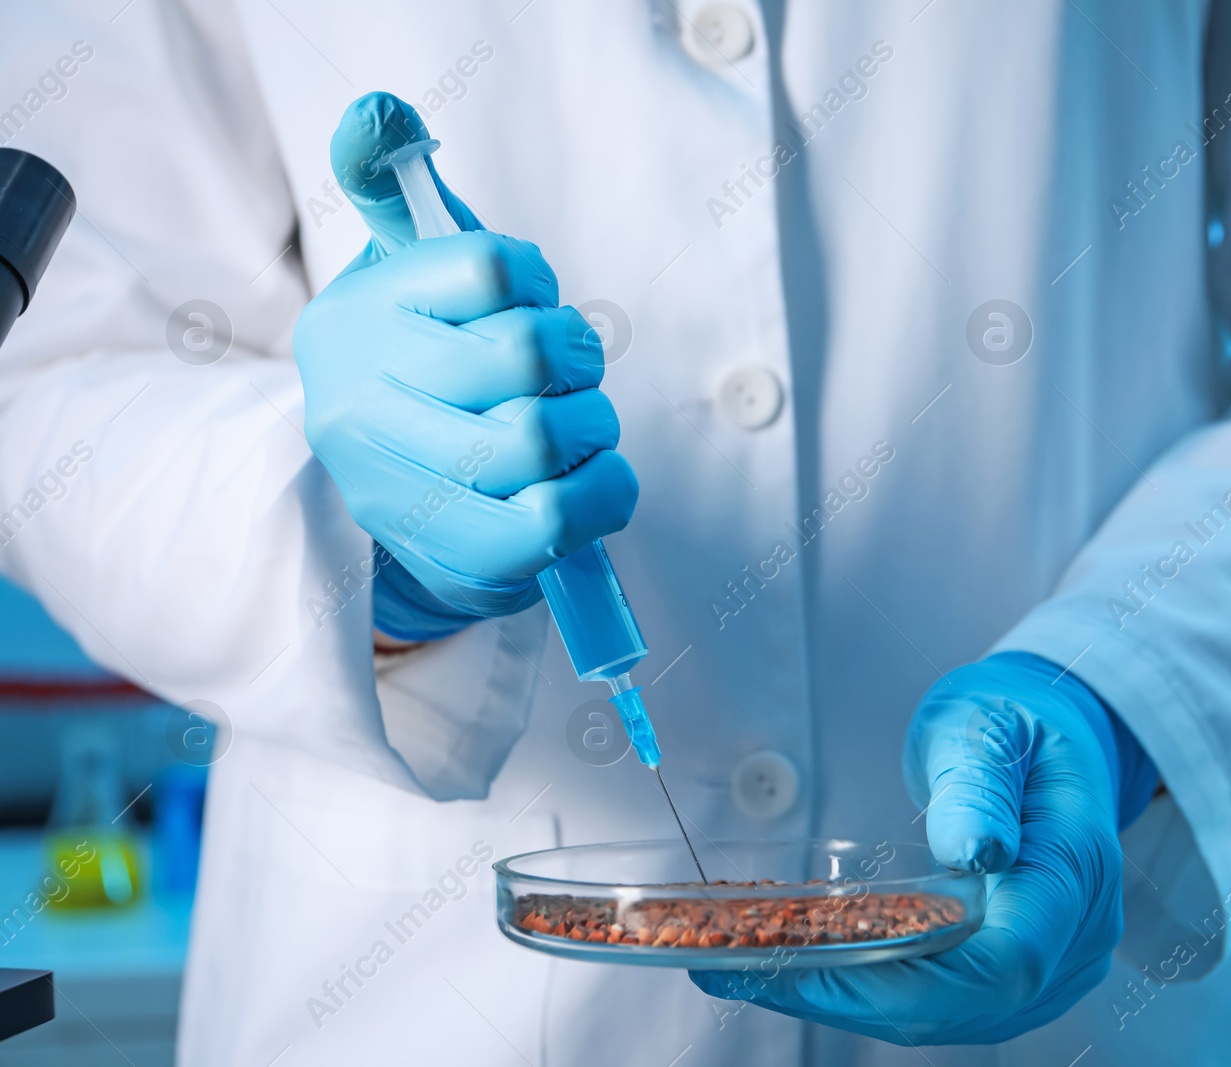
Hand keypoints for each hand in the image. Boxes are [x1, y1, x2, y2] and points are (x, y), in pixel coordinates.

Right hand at [294, 92, 636, 639]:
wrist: (406, 511)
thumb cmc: (430, 375)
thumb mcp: (407, 273)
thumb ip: (393, 184)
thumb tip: (376, 114)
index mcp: (354, 320)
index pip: (490, 267)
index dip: (539, 284)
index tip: (531, 305)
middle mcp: (357, 403)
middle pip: (527, 352)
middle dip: (579, 360)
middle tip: (574, 374)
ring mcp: (399, 488)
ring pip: (542, 434)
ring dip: (594, 426)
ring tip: (581, 431)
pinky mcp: (453, 558)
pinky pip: (556, 519)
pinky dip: (605, 493)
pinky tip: (595, 481)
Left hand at [691, 653, 1135, 1043]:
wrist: (1051, 737)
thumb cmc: (1016, 723)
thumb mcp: (987, 727)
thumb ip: (980, 787)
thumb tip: (975, 847)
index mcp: (1075, 866)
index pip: (1007, 959)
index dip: (906, 977)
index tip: (807, 963)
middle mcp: (1077, 934)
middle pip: (970, 1004)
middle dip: (853, 997)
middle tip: (742, 963)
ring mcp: (1056, 964)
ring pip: (953, 1016)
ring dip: (853, 1000)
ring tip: (752, 964)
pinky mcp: (1020, 973)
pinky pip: (949, 1003)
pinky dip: (875, 991)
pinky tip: (808, 964)